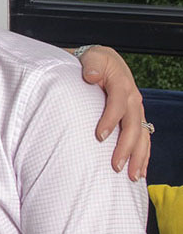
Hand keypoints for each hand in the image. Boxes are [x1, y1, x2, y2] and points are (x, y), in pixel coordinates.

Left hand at [78, 46, 148, 180]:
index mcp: (122, 85)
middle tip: (116, 167)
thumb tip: (90, 75)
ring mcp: (137, 111)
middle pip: (133, 126)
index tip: (99, 136)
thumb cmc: (94, 61)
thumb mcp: (92, 57)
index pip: (118, 105)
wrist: (104, 61)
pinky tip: (140, 172)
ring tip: (132, 176)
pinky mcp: (136, 119)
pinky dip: (143, 156)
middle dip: (126, 148)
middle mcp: (134, 100)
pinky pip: (144, 139)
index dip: (110, 120)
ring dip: (139, 157)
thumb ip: (91, 65)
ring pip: (143, 136)